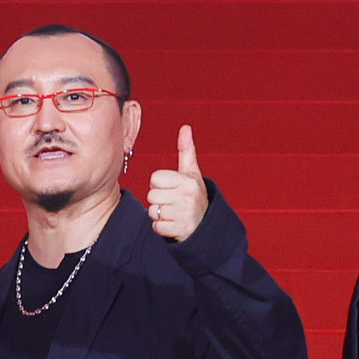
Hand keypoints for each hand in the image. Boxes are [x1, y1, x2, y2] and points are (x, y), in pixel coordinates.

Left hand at [146, 126, 207, 241]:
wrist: (207, 225)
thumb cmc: (194, 195)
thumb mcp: (192, 173)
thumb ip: (186, 150)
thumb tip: (185, 128)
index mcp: (188, 180)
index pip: (155, 178)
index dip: (159, 184)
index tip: (171, 188)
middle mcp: (187, 196)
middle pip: (151, 195)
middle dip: (159, 200)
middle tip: (173, 202)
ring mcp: (183, 214)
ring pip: (152, 211)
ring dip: (159, 215)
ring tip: (174, 213)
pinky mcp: (179, 230)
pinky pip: (156, 227)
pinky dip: (162, 228)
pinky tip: (174, 224)